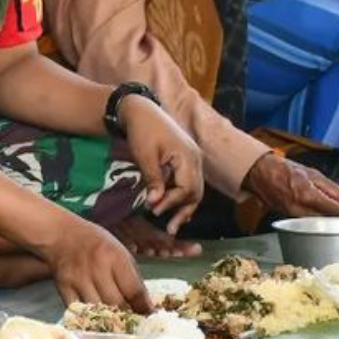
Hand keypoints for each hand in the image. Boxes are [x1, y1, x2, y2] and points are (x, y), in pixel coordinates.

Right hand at [33, 214, 150, 312]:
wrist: (61, 233)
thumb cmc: (94, 242)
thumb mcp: (119, 251)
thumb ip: (131, 276)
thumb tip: (144, 304)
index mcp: (115, 257)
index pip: (134, 290)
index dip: (143, 307)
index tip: (148, 316)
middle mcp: (97, 267)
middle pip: (117, 304)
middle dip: (126, 313)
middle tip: (131, 319)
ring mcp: (78, 278)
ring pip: (98, 310)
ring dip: (107, 317)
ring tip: (113, 318)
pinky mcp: (63, 286)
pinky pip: (79, 310)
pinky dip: (87, 315)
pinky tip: (93, 314)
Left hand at [118, 96, 203, 233]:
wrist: (141, 110)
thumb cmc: (142, 131)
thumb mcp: (145, 156)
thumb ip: (153, 180)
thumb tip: (155, 203)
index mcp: (188, 157)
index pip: (187, 189)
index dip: (172, 202)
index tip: (154, 210)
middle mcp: (196, 159)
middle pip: (196, 192)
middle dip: (183, 210)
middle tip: (169, 228)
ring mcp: (193, 158)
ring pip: (195, 189)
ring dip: (184, 205)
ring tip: (172, 223)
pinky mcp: (187, 159)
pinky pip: (190, 182)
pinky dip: (183, 195)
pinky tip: (173, 206)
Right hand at [245, 154, 338, 216]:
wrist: (260, 173)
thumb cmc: (284, 169)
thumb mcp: (312, 173)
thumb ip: (331, 187)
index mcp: (307, 194)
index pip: (334, 209)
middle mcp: (300, 208)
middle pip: (328, 220)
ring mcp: (293, 215)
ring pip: (318, 224)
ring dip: (331, 221)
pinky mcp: (289, 218)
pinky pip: (308, 222)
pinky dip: (319, 221)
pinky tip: (324, 216)